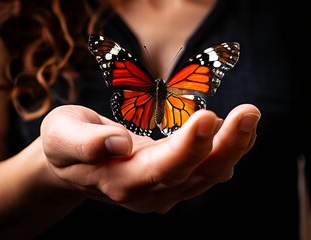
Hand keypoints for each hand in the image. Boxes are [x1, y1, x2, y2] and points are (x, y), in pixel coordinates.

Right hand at [40, 104, 259, 212]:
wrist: (70, 163)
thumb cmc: (64, 143)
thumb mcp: (62, 135)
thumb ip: (86, 143)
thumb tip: (120, 142)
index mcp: (118, 181)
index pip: (161, 168)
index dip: (187, 146)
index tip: (207, 116)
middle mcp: (146, 193)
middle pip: (193, 174)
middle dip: (225, 144)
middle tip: (248, 112)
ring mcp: (162, 191)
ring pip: (205, 175)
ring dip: (232, 148)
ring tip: (248, 117)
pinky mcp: (171, 182)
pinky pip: (204, 171)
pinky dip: (224, 152)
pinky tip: (235, 132)